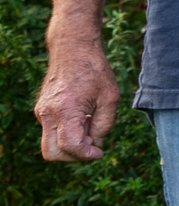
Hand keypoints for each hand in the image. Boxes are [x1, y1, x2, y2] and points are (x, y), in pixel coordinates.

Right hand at [34, 39, 119, 162]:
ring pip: (50, 144)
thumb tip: (95, 144)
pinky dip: (66, 134)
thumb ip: (104, 125)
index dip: (86, 155)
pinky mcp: (42, 110)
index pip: (69, 146)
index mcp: (66, 110)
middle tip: (93, 146)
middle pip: (52, 153)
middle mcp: (48, 114)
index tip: (99, 152)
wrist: (73, 49)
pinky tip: (82, 119)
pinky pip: (51, 132)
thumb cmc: (95, 71)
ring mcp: (42, 112)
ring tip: (89, 128)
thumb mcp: (110, 98)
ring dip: (70, 145)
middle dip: (74, 156)